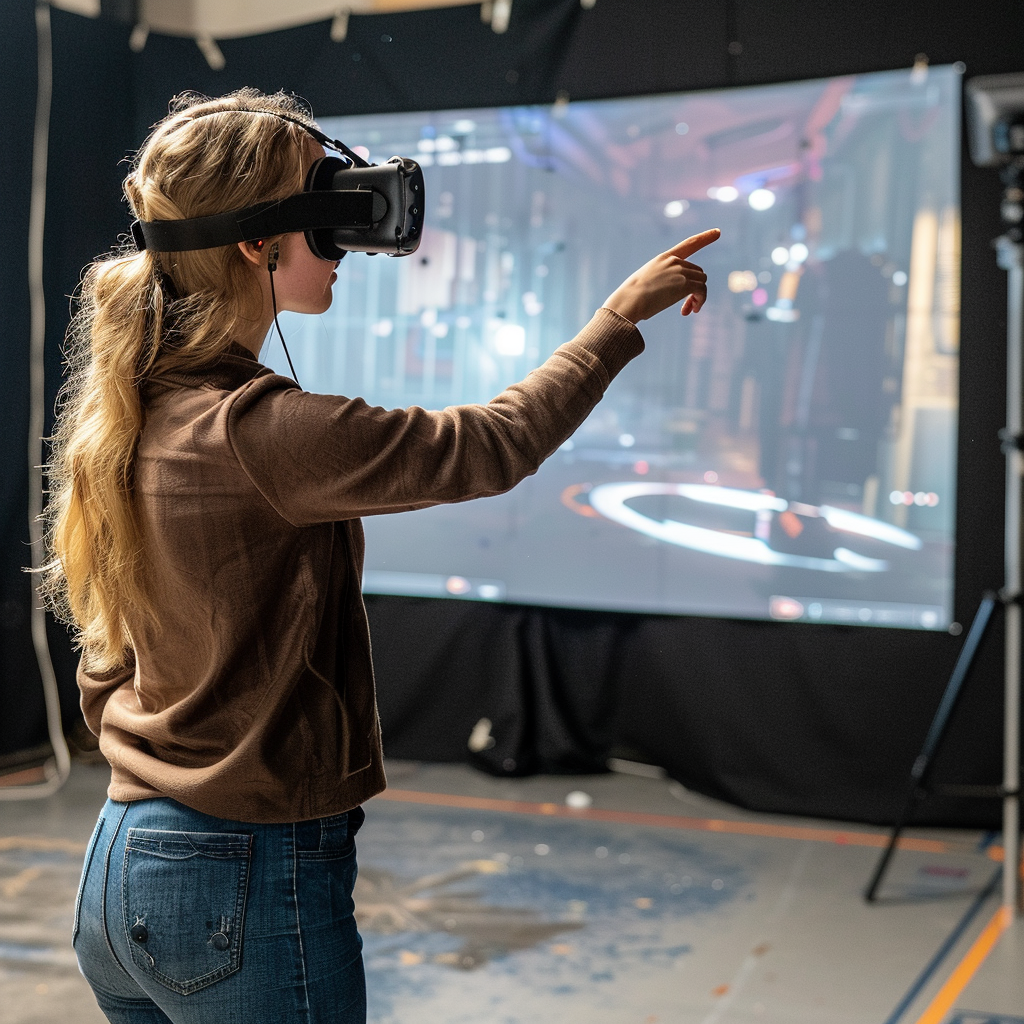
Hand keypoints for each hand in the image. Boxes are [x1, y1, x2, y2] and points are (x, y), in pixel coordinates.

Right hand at [603, 229, 720, 323]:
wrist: (628, 301)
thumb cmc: (631, 298)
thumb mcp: (645, 283)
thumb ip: (661, 282)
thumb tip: (670, 294)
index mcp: (663, 259)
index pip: (688, 244)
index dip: (705, 237)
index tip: (718, 232)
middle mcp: (673, 261)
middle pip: (697, 272)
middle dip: (694, 290)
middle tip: (685, 307)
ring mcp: (680, 271)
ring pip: (702, 282)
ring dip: (698, 297)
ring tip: (688, 310)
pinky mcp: (685, 283)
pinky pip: (702, 291)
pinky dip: (700, 301)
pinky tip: (692, 310)